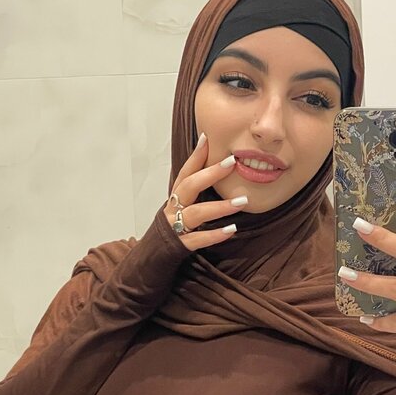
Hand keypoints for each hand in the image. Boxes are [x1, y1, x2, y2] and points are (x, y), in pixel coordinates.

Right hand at [163, 135, 248, 251]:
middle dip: (210, 173)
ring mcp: (174, 226)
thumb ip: (197, 191)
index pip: (186, 172)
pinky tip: (231, 230)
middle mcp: (173, 208)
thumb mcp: (184, 206)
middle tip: (232, 162)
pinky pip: (197, 239)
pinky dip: (214, 235)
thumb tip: (219, 171)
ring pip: (196, 213)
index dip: (196, 155)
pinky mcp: (179, 245)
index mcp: (176, 196)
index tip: (208, 138)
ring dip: (220, 207)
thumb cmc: (175, 227)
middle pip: (189, 186)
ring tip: (242, 202)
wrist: (153, 256)